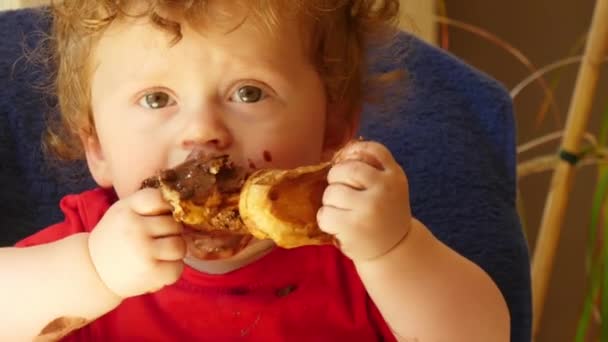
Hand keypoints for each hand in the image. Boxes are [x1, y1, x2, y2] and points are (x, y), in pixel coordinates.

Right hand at [87, 188, 185, 298]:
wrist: (92, 271)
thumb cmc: (115, 239)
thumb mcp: (122, 213)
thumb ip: (146, 205)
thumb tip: (182, 205)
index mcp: (126, 209)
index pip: (159, 198)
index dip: (166, 208)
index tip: (162, 216)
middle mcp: (135, 227)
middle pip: (174, 224)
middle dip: (171, 233)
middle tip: (159, 240)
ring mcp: (143, 250)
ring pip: (180, 246)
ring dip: (175, 252)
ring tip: (161, 254)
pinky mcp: (150, 272)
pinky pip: (177, 267)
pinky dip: (172, 270)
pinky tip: (159, 269)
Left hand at [318, 141, 411, 261]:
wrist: (395, 250)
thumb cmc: (384, 214)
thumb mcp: (390, 187)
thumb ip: (373, 168)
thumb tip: (339, 152)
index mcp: (394, 176)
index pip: (372, 150)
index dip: (353, 152)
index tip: (346, 162)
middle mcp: (385, 189)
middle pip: (346, 169)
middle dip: (336, 178)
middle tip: (339, 190)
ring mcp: (370, 208)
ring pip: (332, 192)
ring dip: (330, 201)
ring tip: (341, 211)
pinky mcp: (354, 227)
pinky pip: (325, 213)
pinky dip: (325, 218)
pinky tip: (337, 224)